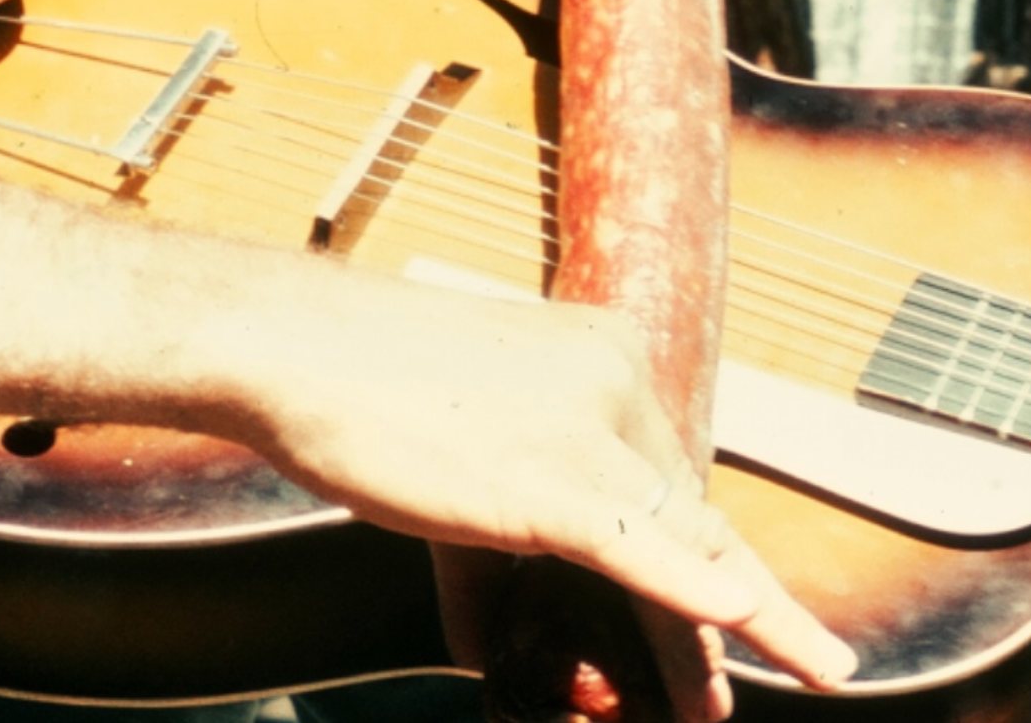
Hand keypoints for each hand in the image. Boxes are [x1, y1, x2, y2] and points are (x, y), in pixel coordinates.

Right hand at [231, 283, 853, 719]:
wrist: (288, 344)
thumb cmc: (353, 384)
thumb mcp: (451, 451)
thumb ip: (487, 552)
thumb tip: (489, 644)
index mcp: (601, 357)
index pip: (669, 476)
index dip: (699, 561)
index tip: (742, 615)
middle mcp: (612, 382)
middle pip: (684, 517)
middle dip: (710, 618)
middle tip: (718, 696)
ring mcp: (584, 427)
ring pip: (669, 551)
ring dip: (691, 646)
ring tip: (712, 709)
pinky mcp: (545, 476)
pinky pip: (635, 549)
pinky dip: (688, 592)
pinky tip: (742, 621)